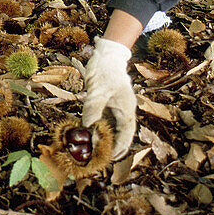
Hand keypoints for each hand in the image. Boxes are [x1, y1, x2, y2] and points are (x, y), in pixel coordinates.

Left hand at [82, 37, 135, 160]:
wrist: (106, 56)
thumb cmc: (104, 72)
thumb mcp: (97, 91)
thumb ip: (93, 110)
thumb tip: (87, 128)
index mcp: (126, 109)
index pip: (126, 134)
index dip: (120, 147)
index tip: (112, 158)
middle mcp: (123, 111)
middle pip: (120, 133)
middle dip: (113, 146)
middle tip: (102, 158)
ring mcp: (116, 107)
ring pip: (112, 128)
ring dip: (105, 138)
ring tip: (95, 150)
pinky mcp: (108, 103)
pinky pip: (105, 119)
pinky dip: (99, 128)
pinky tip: (90, 133)